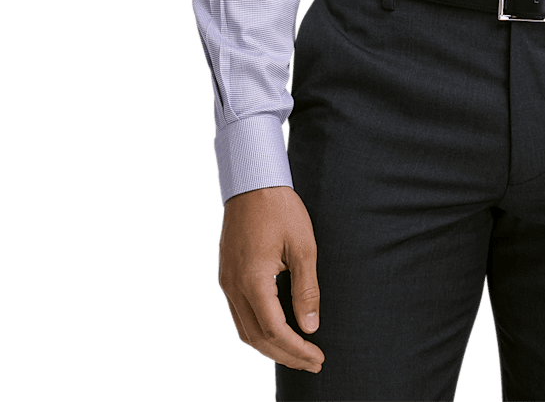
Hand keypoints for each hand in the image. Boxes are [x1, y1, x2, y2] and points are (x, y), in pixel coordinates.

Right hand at [218, 185, 323, 373]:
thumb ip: (306, 289)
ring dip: (269, 347)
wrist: (252, 181)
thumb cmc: (281, 209)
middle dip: (285, 355)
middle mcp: (234, 287)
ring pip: (244, 330)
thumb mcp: (303, 246)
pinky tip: (276, 330)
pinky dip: (258, 330)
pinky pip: (239, 314)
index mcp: (252, 281)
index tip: (318, 357)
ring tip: (297, 352)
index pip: (274, 331)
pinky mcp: (226, 275)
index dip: (297, 349)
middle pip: (257, 338)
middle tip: (312, 362)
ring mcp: (226, 282)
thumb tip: (310, 326)